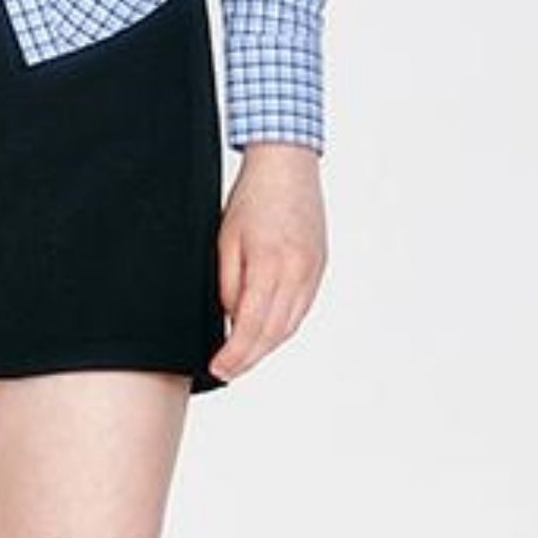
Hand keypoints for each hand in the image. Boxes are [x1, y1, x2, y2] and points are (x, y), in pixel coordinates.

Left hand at [209, 141, 327, 380]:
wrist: (287, 167)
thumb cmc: (252, 198)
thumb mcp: (225, 240)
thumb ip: (229, 283)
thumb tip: (231, 318)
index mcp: (271, 264)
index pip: (251, 325)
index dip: (235, 354)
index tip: (218, 367)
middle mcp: (298, 273)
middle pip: (274, 333)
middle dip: (249, 358)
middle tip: (226, 370)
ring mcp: (313, 272)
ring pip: (290, 325)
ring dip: (266, 346)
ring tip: (242, 357)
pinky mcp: (319, 268)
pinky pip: (301, 309)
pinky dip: (282, 327)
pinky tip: (266, 333)